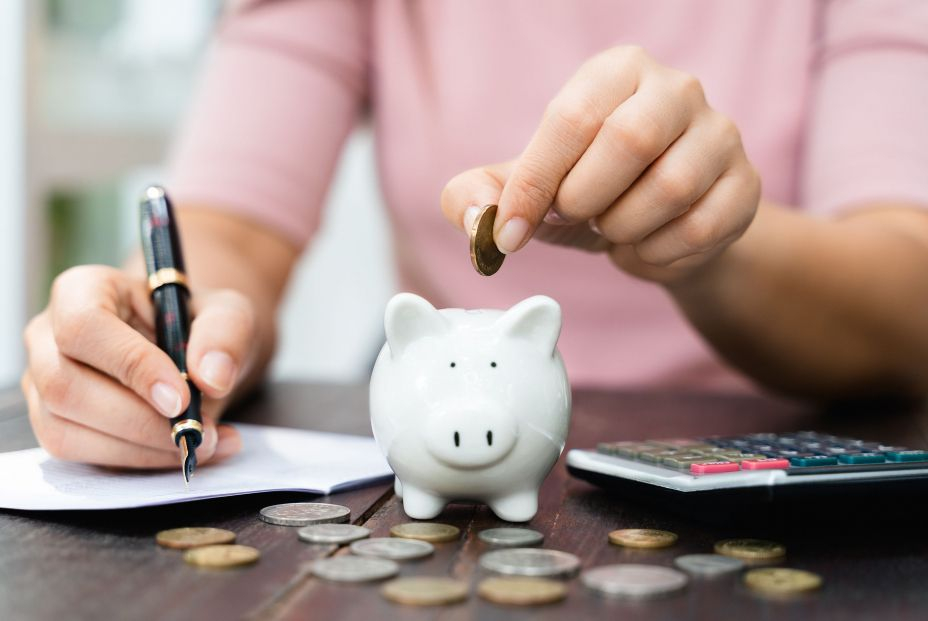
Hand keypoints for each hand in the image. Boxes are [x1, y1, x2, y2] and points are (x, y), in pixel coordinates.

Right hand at [22, 265, 253, 467]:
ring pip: (66, 431)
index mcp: (83, 290)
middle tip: (200, 431)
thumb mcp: (229, 314)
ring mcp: (42, 383)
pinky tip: (187, 451)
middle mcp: (48, 335)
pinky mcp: (53, 423)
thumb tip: (213, 379)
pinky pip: (83, 456)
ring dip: (141, 449)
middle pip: (66, 387)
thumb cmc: (200, 325)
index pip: (85, 327)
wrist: (193, 353)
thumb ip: (225, 336)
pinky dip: (140, 461)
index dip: (131, 366)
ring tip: (205, 443)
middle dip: (139, 421)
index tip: (181, 397)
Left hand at [442, 46, 760, 282]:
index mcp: (616, 72)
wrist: (660, 232)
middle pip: (630, 140)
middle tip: (573, 220)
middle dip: (586, 200)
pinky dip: (658, 253)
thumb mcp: (530, 190)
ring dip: (623, 229)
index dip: (534, 182)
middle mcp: (677, 89)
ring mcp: (721, 134)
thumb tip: (474, 216)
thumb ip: (481, 194)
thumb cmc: (589, 196)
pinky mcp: (746, 184)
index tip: (510, 231)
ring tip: (612, 230)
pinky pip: (701, 228)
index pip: (572, 117)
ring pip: (672, 186)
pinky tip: (646, 246)